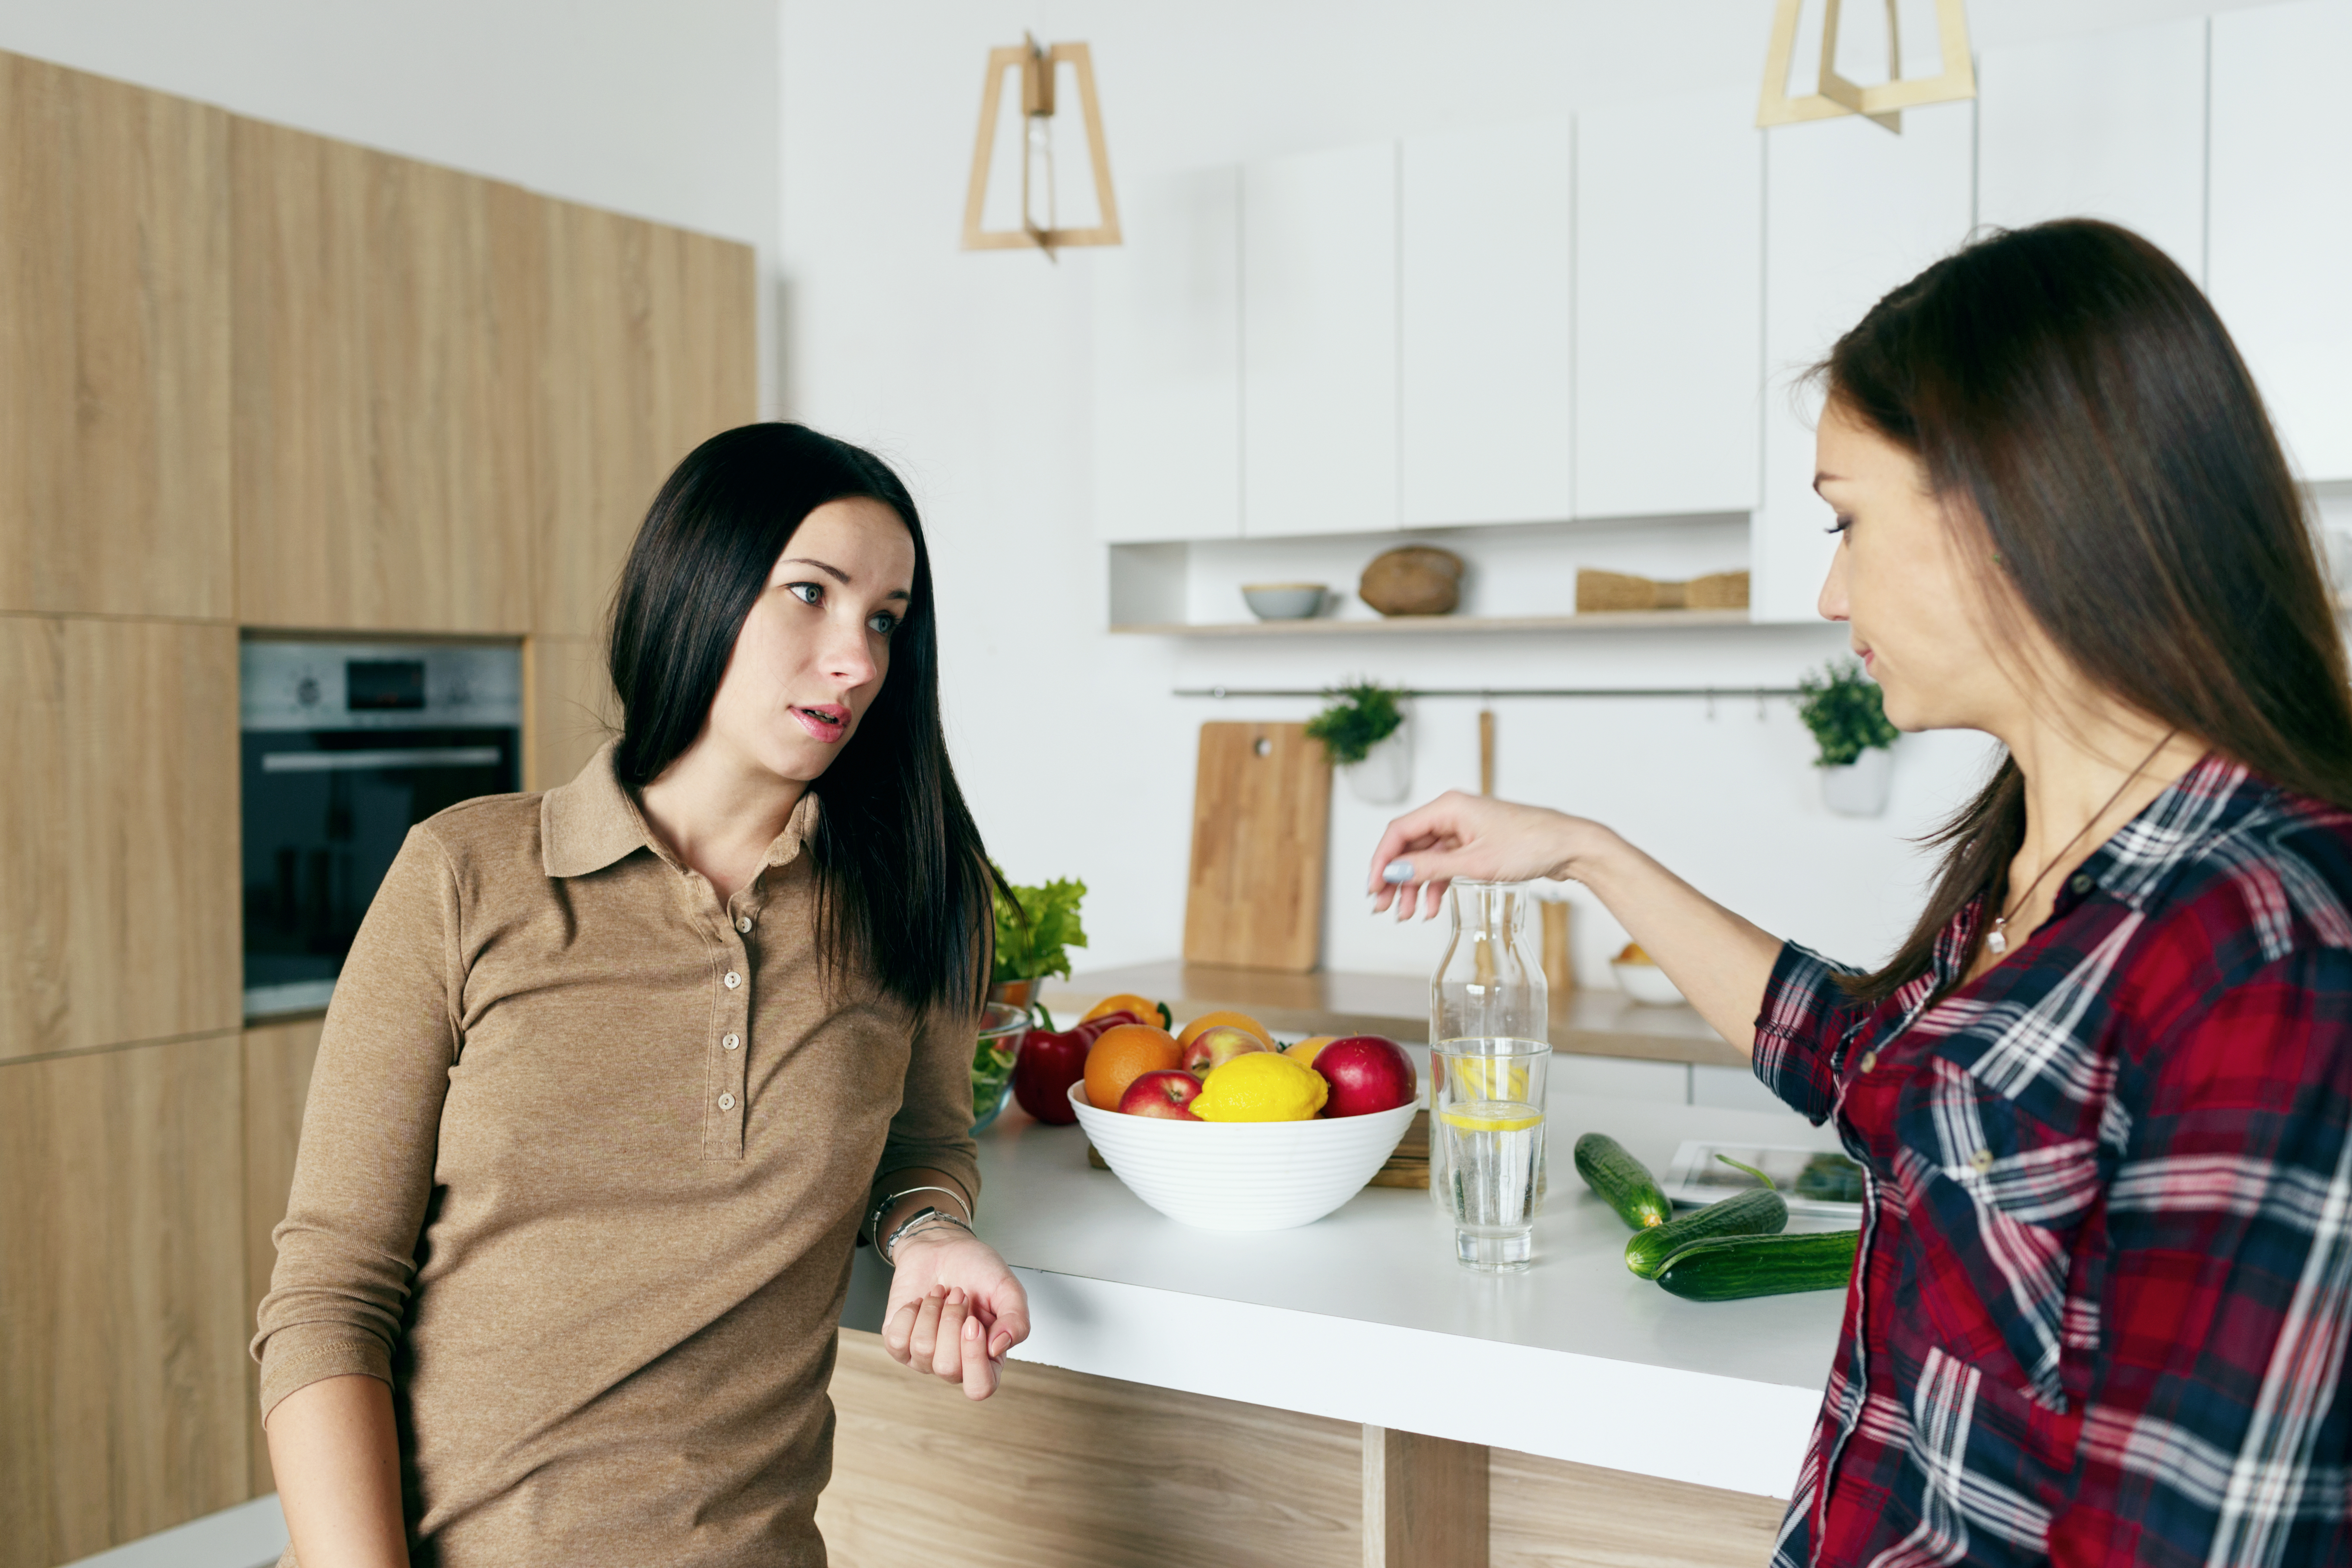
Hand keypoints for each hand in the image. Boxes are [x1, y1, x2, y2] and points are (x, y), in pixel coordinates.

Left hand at [880, 1230, 1030, 1399]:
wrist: (942, 1246)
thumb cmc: (976, 1269)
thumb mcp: (1007, 1288)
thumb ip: (1017, 1320)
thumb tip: (998, 1348)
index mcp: (987, 1357)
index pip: (980, 1387)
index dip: (973, 1357)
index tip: (972, 1321)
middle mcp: (956, 1363)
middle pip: (947, 1368)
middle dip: (951, 1321)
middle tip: (958, 1295)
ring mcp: (925, 1357)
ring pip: (922, 1350)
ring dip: (932, 1310)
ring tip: (942, 1294)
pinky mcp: (900, 1344)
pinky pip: (897, 1340)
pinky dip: (910, 1312)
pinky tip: (921, 1302)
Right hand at [1366, 790, 1600, 919]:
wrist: (1570, 846)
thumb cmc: (1531, 845)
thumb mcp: (1475, 862)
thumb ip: (1432, 868)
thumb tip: (1395, 872)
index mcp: (1449, 807)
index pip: (1399, 832)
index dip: (1381, 861)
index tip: (1374, 888)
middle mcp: (1452, 814)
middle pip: (1409, 846)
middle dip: (1395, 878)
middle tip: (1383, 907)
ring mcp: (1464, 829)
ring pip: (1426, 858)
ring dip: (1414, 886)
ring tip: (1406, 914)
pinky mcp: (1475, 843)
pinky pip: (1445, 864)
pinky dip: (1436, 885)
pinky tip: (1431, 907)